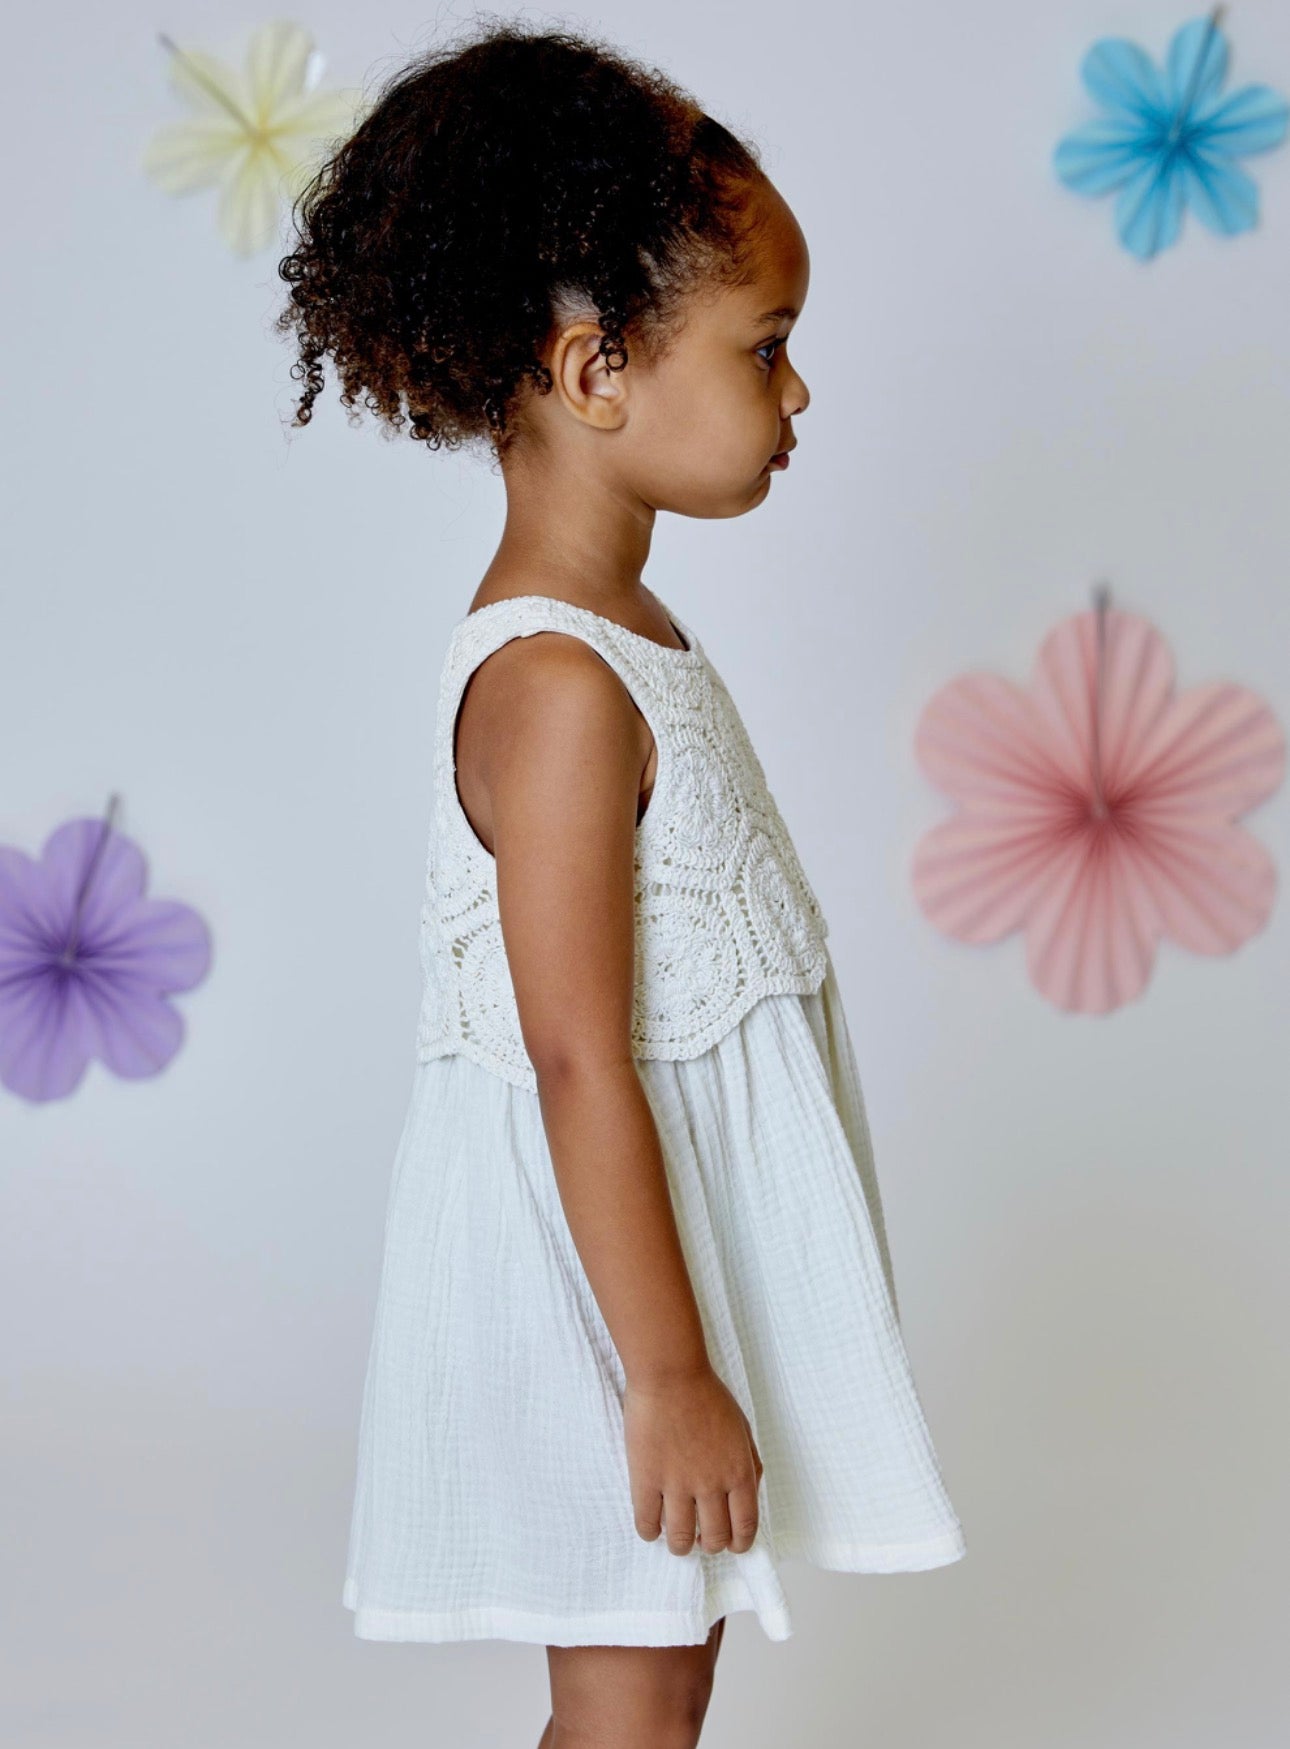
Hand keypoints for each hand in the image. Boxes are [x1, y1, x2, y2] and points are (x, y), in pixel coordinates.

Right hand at [623, 1366, 764, 1556]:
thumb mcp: (742, 1428)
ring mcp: (677, 1484)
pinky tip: (652, 1525)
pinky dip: (650, 1532)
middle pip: (714, 1539)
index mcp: (739, 1473)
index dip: (739, 1544)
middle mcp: (711, 1485)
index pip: (745, 1527)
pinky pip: (646, 1524)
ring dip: (680, 1545)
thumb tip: (750, 1492)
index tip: (732, 1545)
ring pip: (680, 1539)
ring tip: (676, 1536)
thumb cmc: (707, 1395)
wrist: (671, 1374)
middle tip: (702, 1536)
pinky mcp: (646, 1479)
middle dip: (710, 1544)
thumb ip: (750, 1463)